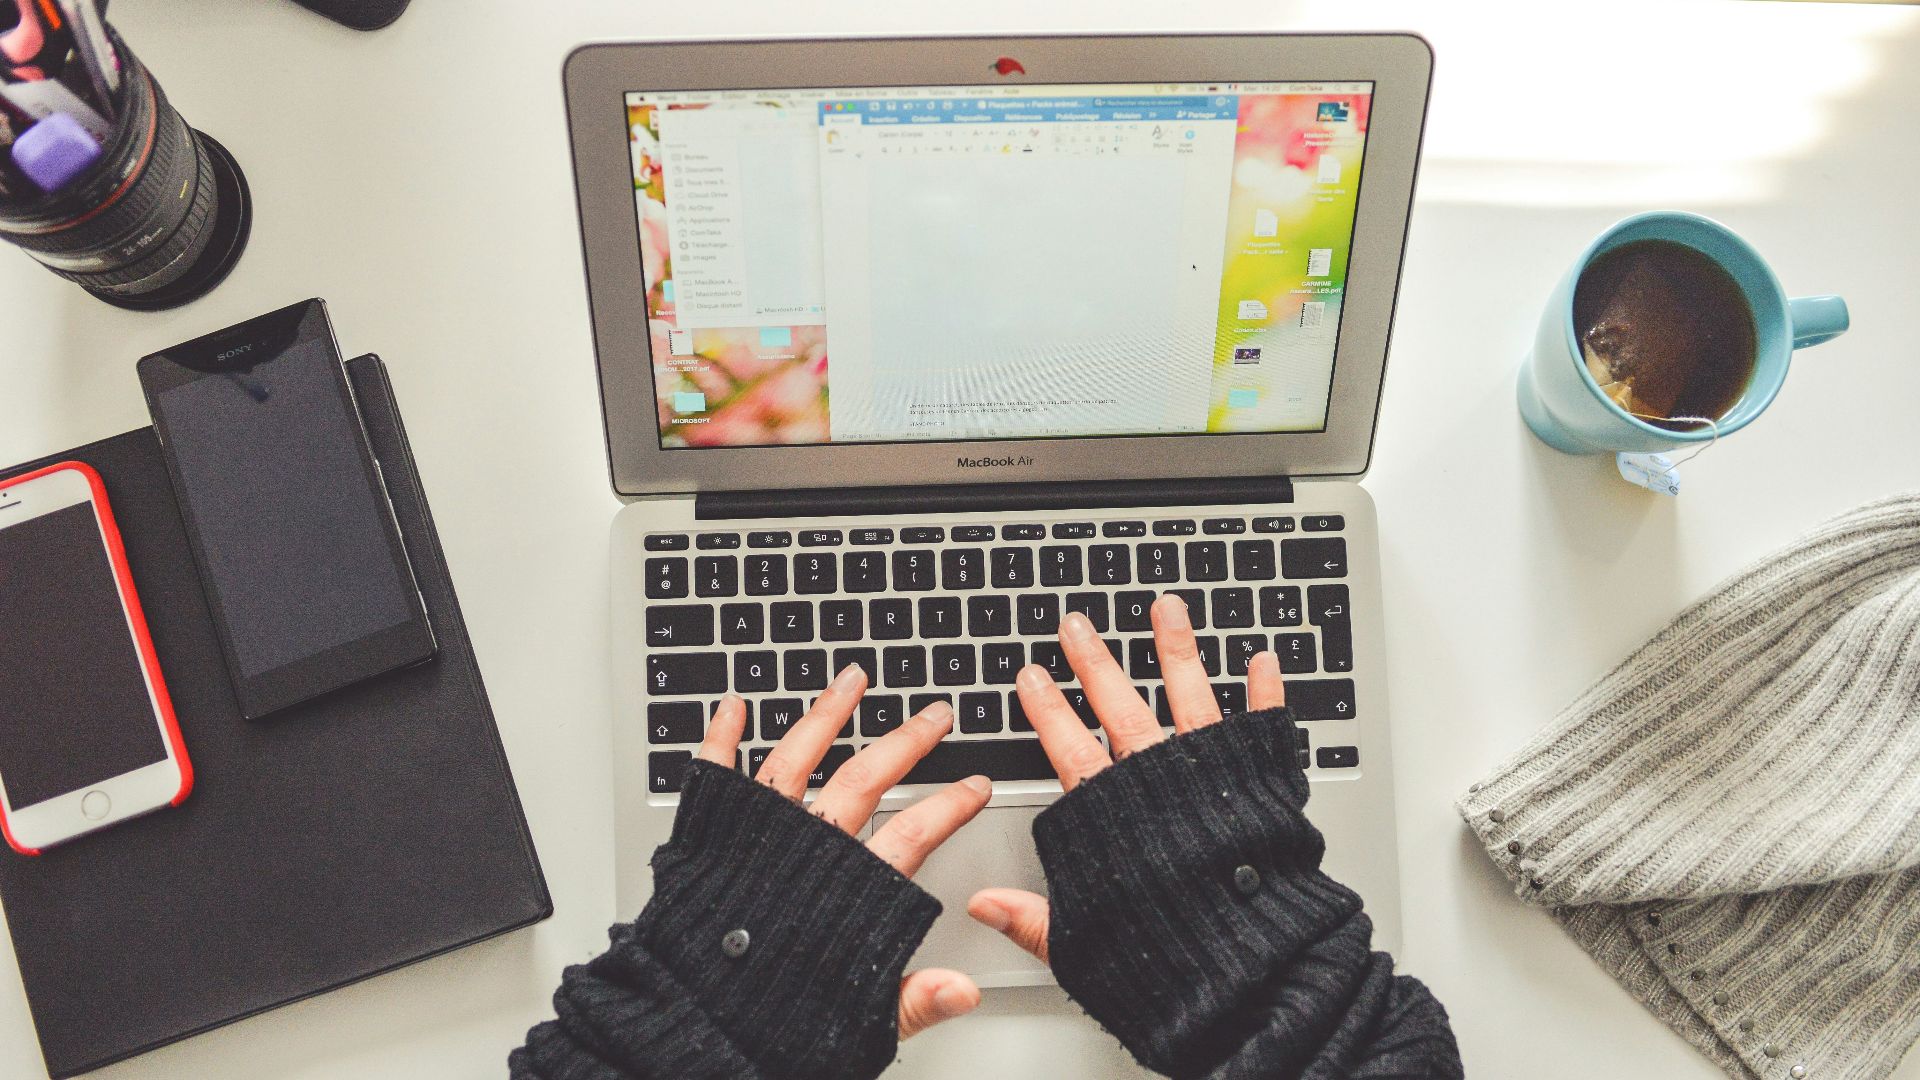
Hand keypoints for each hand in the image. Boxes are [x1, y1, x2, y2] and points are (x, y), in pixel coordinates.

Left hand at [694, 663, 991, 1038]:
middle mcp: (802, 853)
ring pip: (798, 758)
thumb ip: (913, 1001)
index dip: (950, 806)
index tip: (974, 784)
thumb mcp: (856, 1023)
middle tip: (933, 715)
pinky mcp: (709, 837)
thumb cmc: (763, 1023)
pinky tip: (734, 706)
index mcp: (844, 893)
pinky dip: (722, 736)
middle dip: (905, 742)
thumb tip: (964, 991)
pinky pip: (715, 775)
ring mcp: (755, 838)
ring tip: (851, 679)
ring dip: (826, 714)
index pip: (913, 835)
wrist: (686, 1028)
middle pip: (865, 779)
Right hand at [965, 593, 1286, 962]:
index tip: (1032, 675)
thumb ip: (1033, 918)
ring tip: (1167, 607)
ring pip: (1190, 697)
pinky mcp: (1262, 787)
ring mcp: (1212, 778)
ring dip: (1176, 649)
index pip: (1067, 747)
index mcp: (1113, 818)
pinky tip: (1261, 659)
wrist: (1252, 973)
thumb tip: (984, 906)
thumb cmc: (1173, 963)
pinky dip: (1266, 692)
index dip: (1046, 709)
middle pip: (1120, 706)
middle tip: (1078, 625)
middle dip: (1095, 661)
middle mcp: (1160, 784)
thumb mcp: (1084, 946)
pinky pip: (1265, 729)